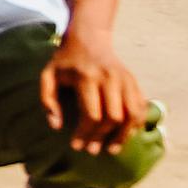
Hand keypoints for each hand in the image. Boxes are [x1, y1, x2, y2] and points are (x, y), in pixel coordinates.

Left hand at [42, 27, 148, 149]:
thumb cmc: (65, 61)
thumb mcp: (48, 76)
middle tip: (92, 150)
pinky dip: (136, 123)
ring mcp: (125, 79)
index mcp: (87, 77)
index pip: (92, 114)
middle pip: (113, 117)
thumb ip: (47, 100)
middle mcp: (109, 78)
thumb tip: (56, 126)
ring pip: (132, 114)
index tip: (76, 145)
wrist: (89, 38)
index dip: (85, 134)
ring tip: (113, 148)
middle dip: (103, 137)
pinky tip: (126, 134)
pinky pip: (140, 107)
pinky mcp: (133, 81)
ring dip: (124, 135)